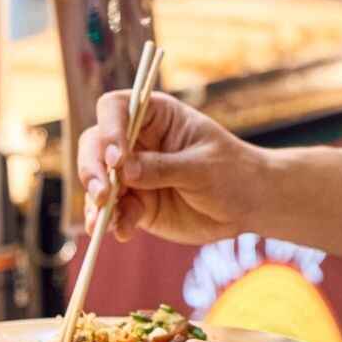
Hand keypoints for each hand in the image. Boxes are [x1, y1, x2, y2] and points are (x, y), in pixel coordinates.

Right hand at [76, 91, 266, 245]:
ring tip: (102, 222)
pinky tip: (122, 232)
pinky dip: (113, 222)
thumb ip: (163, 168)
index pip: (115, 109)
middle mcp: (137, 141)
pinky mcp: (138, 203)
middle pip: (96, 145)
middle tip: (104, 194)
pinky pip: (114, 211)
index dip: (109, 129)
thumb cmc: (232, 171)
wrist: (248, 204)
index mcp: (155, 115)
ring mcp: (134, 173)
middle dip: (93, 169)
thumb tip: (124, 171)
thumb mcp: (202, 167)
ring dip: (96, 201)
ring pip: (98, 181)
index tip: (117, 158)